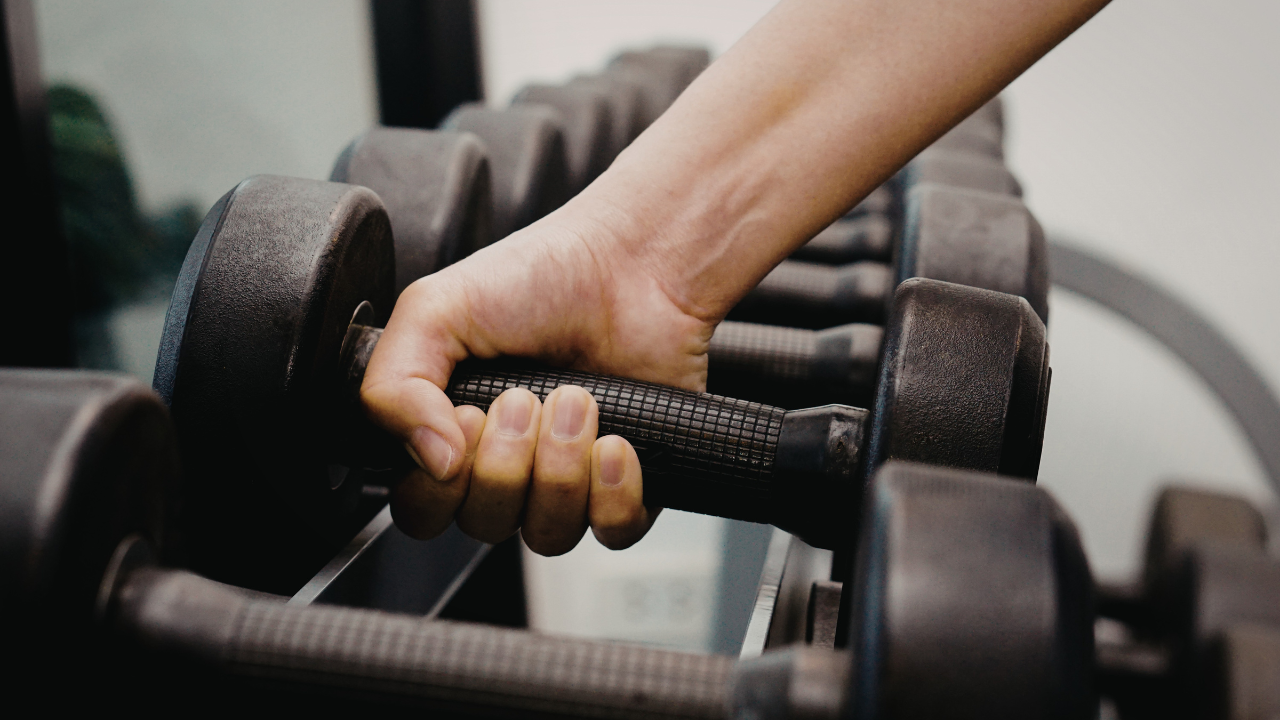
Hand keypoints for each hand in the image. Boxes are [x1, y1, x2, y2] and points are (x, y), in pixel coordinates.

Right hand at [361, 211, 713, 554]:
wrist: (632, 263)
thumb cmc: (541, 277)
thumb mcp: (435, 310)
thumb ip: (394, 385)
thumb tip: (429, 461)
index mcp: (449, 434)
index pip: (422, 510)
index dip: (441, 484)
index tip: (468, 419)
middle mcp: (507, 466)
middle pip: (484, 525)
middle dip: (506, 463)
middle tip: (524, 399)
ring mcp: (567, 479)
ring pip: (548, 533)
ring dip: (561, 467)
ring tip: (577, 400)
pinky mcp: (626, 482)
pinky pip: (614, 528)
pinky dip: (614, 490)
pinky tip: (616, 441)